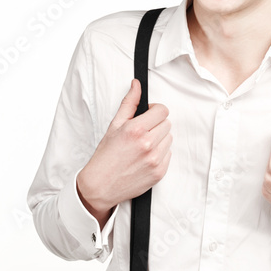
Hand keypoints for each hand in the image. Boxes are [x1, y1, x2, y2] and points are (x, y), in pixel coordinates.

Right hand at [77, 78, 172, 219]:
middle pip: (167, 124)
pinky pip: (169, 155)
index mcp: (136, 129)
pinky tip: (145, 157)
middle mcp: (147, 144)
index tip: (148, 115)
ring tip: (142, 146)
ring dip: (159, 140)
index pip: (162, 110)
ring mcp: (155, 159)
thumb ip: (129, 103)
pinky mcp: (159, 172)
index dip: (155, 111)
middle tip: (142, 132)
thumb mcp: (114, 125)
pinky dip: (160, 154)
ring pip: (169, 139)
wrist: (100, 185)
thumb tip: (136, 85)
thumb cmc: (105, 156)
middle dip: (156, 125)